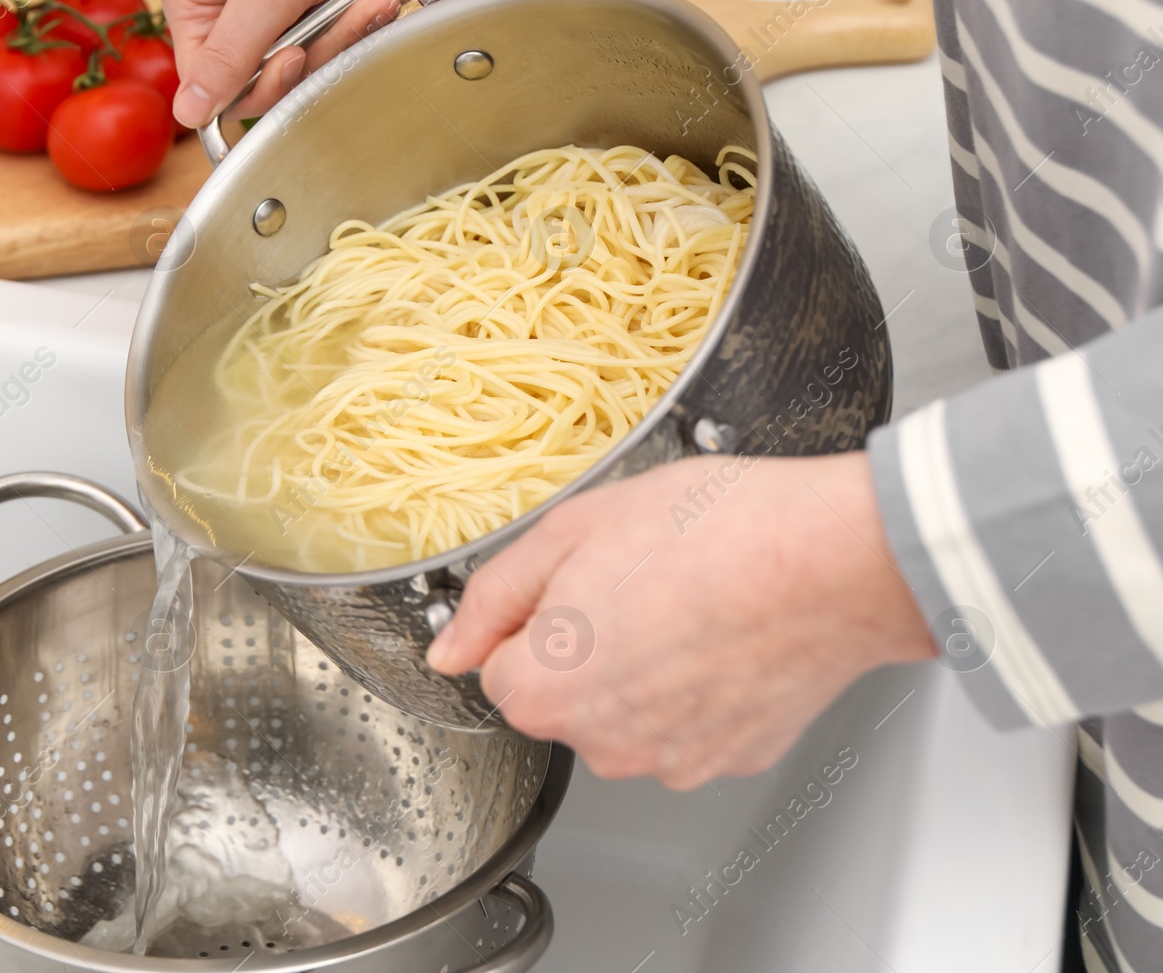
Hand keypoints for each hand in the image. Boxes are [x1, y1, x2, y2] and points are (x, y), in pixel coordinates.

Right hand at [161, 0, 418, 127]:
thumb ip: (231, 54)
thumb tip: (188, 111)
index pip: (209, 83)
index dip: (256, 85)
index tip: (293, 59)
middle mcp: (230, 8)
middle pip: (264, 79)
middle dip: (313, 52)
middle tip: (334, 15)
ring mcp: (276, 10)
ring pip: (307, 66)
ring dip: (345, 34)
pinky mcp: (316, 8)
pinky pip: (335, 45)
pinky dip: (360, 23)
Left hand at [426, 452, 933, 787]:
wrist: (836, 558)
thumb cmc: (716, 531)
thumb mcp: (572, 529)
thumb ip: (494, 596)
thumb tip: (451, 648)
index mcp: (547, 688)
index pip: (499, 668)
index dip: (535, 617)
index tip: (580, 581)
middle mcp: (604, 743)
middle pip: (562, 698)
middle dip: (584, 645)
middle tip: (639, 582)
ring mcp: (672, 759)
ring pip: (625, 714)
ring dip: (641, 669)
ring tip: (689, 604)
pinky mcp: (731, 758)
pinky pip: (687, 724)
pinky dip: (697, 689)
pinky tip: (724, 635)